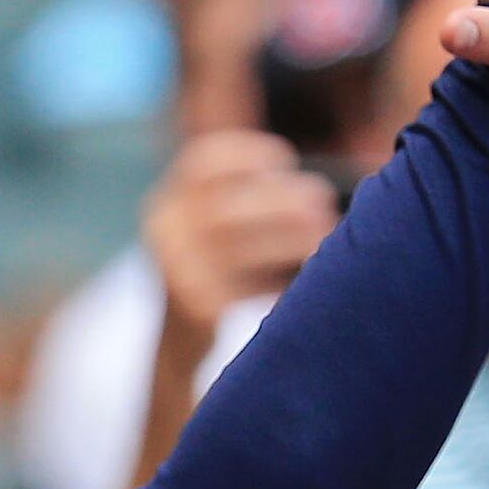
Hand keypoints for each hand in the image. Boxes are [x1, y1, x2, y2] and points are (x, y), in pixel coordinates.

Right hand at [145, 130, 338, 334]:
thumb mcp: (216, 224)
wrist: (181, 334)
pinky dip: (280, 283)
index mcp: (170, 200)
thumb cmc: (219, 265)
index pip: (200, 164)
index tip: (285, 159)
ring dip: (288, 239)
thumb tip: (315, 193)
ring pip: (235, 249)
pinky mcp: (195, 308)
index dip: (245, 154)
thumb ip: (250, 198)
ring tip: (323, 234)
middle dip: (278, 201)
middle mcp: (165, 230)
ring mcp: (176, 271)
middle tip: (322, 201)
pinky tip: (305, 281)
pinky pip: (245, 291)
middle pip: (222, 208)